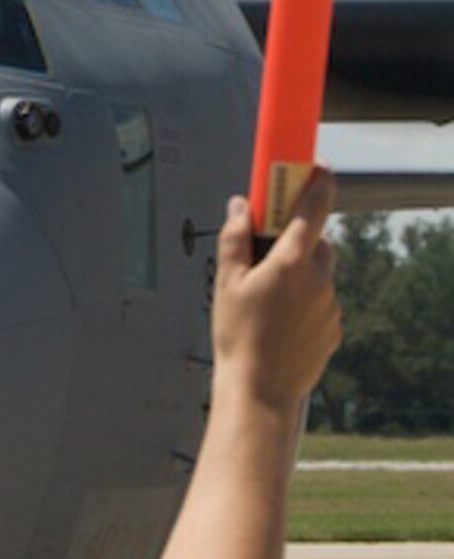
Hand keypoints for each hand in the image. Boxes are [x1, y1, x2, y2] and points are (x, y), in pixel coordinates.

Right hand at [212, 167, 340, 413]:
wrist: (260, 391)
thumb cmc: (237, 337)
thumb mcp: (225, 282)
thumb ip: (235, 237)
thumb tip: (240, 205)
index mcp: (291, 262)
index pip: (313, 207)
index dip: (318, 182)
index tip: (319, 166)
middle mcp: (318, 279)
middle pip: (317, 241)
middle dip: (298, 238)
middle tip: (272, 249)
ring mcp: (330, 305)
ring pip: (320, 274)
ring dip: (301, 274)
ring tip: (268, 298)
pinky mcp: (333, 328)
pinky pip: (322, 302)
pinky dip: (306, 301)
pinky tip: (280, 320)